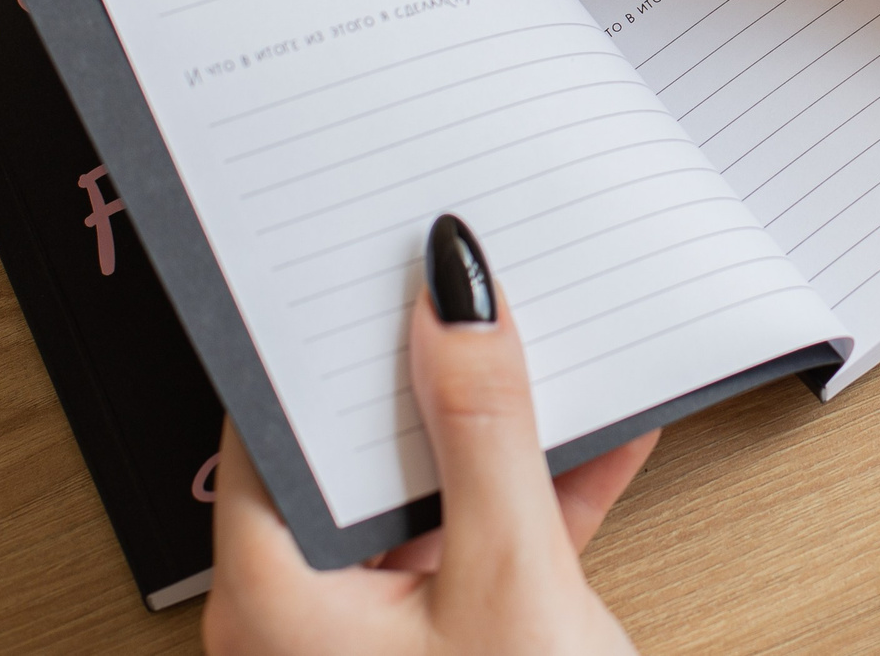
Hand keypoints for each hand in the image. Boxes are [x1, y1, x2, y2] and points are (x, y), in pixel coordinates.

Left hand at [204, 292, 651, 655]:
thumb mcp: (507, 575)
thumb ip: (484, 432)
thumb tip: (454, 307)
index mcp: (273, 602)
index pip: (277, 426)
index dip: (330, 336)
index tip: (383, 262)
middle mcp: (306, 618)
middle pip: (359, 453)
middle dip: (431, 368)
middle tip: (474, 282)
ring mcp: (381, 635)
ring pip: (433, 492)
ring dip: (501, 428)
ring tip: (552, 339)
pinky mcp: (454, 644)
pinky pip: (486, 541)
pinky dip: (542, 490)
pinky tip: (605, 430)